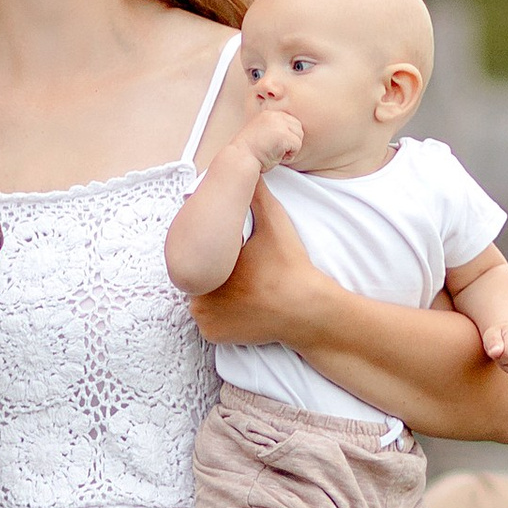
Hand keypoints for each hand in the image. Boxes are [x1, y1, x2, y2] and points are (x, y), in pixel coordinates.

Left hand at [190, 182, 333, 346]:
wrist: (307, 310)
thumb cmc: (288, 266)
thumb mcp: (274, 224)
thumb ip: (257, 195)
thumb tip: (251, 169)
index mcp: (209, 270)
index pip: (200, 257)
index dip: (215, 254)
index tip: (234, 255)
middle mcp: (199, 299)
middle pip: (200, 278)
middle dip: (215, 273)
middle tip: (242, 271)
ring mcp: (206, 322)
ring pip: (202, 300)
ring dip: (215, 294)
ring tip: (242, 286)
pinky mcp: (215, 337)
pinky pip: (210, 322)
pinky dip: (220, 316)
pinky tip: (240, 306)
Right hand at [236, 106, 304, 172]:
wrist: (240, 159)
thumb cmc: (249, 152)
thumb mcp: (261, 133)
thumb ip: (274, 129)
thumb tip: (290, 135)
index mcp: (268, 114)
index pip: (290, 121)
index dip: (287, 136)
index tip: (276, 145)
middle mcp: (274, 116)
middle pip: (297, 127)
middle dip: (292, 141)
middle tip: (278, 151)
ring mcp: (279, 125)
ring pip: (299, 136)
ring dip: (291, 148)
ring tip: (276, 153)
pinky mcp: (284, 135)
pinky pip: (297, 145)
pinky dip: (290, 155)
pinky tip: (277, 157)